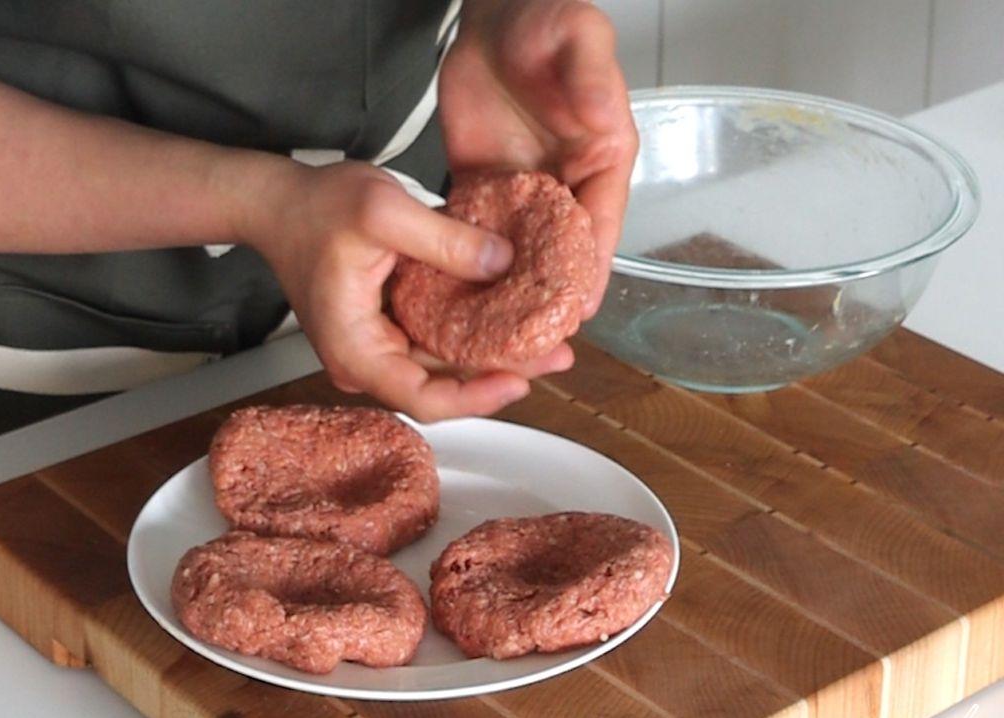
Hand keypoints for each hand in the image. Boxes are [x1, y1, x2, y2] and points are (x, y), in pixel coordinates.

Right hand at [242, 160, 572, 421]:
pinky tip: (511, 314)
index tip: (522, 379)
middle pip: (442, 386)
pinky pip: (436, 340)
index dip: (477, 398)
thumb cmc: (311, 209)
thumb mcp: (383, 213)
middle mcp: (366, 360)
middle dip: (502, 372)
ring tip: (548, 337)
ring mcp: (377, 346)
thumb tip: (503, 264)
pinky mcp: (388, 327)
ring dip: (494, 352)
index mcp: (356, 351)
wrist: (276, 202)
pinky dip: (474, 331)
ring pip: (444, 366)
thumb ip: (444, 241)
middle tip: (558, 354)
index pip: (423, 400)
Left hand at [440, 0, 638, 316]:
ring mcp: (521, 190)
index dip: (592, 269)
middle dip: (551, 297)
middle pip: (562, 252)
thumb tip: (605, 117)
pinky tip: (457, 297)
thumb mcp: (580, 36)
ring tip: (497, 335)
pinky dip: (468, 264)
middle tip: (537, 340)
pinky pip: (476, 232)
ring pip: (519, 253)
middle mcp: (564, 183)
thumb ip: (593, 76)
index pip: (600, 224)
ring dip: (510, 292)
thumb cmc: (546, 20)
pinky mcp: (481, 187)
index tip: (579, 308)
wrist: (492, 15)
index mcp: (601, 158)